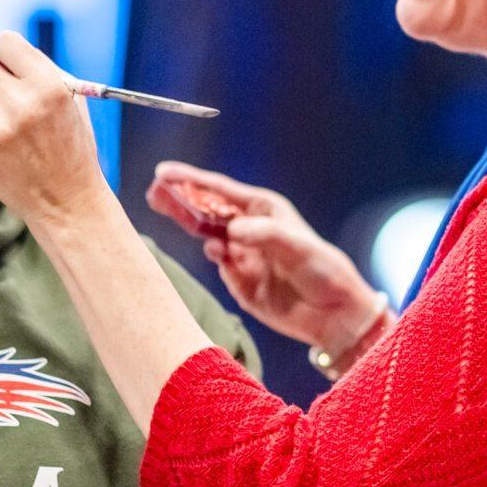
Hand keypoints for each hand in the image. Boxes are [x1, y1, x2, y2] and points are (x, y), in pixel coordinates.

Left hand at [0, 32, 117, 234]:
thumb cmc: (72, 149)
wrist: (67, 201)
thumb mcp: (73, 104)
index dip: (5, 52)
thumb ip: (42, 73)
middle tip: (0, 91)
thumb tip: (3, 50)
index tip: (10, 66)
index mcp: (50, 87)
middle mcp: (23, 105)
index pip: (6, 42)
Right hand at [144, 163, 380, 352]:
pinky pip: (220, 265)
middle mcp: (250, 229)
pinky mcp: (240, 282)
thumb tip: (230, 233)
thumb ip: (264, 235)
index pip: (219, 190)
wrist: (334, 314)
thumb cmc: (323, 269)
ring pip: (207, 236)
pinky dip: (215, 258)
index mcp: (263, 210)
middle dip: (180, 199)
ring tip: (170, 213)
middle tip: (152, 191)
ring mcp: (243, 255)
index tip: (163, 172)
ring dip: (188, 224)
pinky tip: (218, 253)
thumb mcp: (297, 246)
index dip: (191, 179)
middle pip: (206, 210)